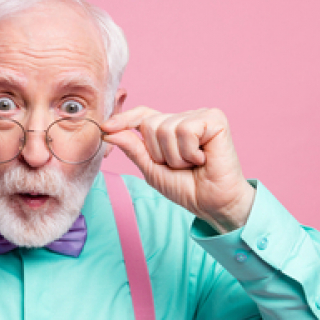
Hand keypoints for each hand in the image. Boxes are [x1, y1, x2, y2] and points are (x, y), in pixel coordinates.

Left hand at [102, 106, 255, 233]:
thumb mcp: (151, 169)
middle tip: (180, 165)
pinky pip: (185, 130)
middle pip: (150, 124)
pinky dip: (189, 152)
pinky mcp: (214, 119)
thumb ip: (133, 148)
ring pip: (166, 129)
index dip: (124, 120)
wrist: (212, 203)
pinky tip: (203, 158)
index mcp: (170, 128)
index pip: (143, 115)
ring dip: (176, 156)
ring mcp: (200, 116)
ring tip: (192, 164)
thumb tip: (108, 131)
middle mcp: (184, 118)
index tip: (105, 128)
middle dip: (159, 153)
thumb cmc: (186, 187)